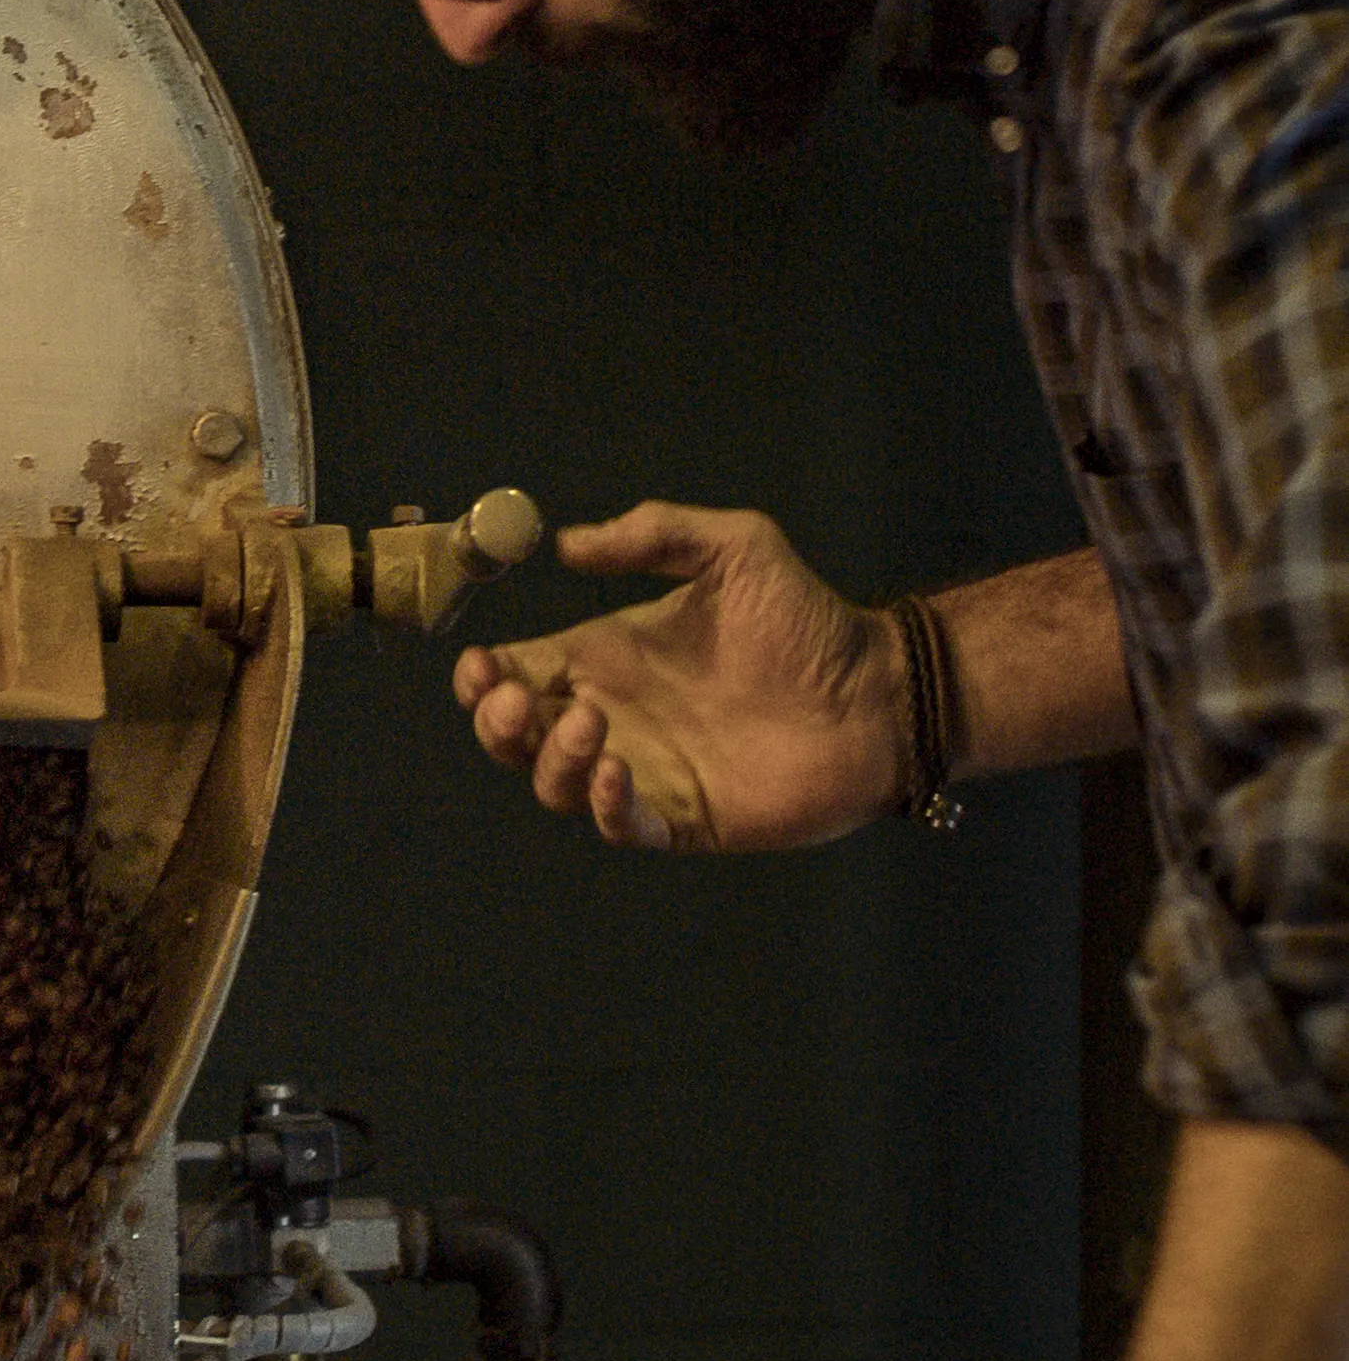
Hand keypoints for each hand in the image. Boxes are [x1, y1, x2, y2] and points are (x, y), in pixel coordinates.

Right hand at [451, 502, 902, 852]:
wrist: (879, 692)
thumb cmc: (807, 620)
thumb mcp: (733, 547)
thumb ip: (653, 533)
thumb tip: (567, 544)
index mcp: (606, 659)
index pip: (514, 674)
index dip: (481, 678)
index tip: (481, 668)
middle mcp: (610, 718)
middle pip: (514, 738)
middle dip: (496, 723)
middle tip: (517, 701)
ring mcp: (643, 772)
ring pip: (555, 785)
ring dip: (552, 759)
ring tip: (592, 724)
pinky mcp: (682, 819)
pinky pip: (620, 826)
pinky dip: (605, 807)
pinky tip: (620, 771)